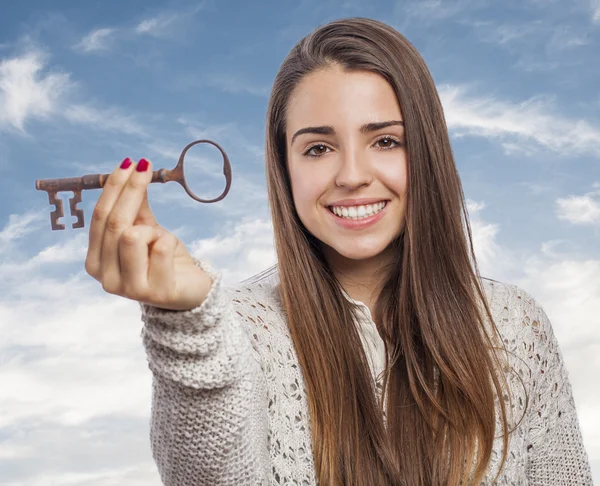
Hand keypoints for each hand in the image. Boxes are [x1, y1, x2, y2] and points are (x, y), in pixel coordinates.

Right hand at [85, 158, 211, 310]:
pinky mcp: (155, 292)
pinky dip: (170, 242)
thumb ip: (135, 206)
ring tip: (161, 240)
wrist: (190, 291)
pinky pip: (161, 247)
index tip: (129, 162)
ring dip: (154, 230)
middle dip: (131, 190)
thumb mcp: (146, 229)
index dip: (114, 187)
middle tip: (145, 166)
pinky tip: (172, 255)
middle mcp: (105, 278)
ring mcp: (128, 289)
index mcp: (95, 262)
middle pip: (115, 223)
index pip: (99, 217)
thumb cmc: (164, 260)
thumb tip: (131, 169)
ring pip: (134, 236)